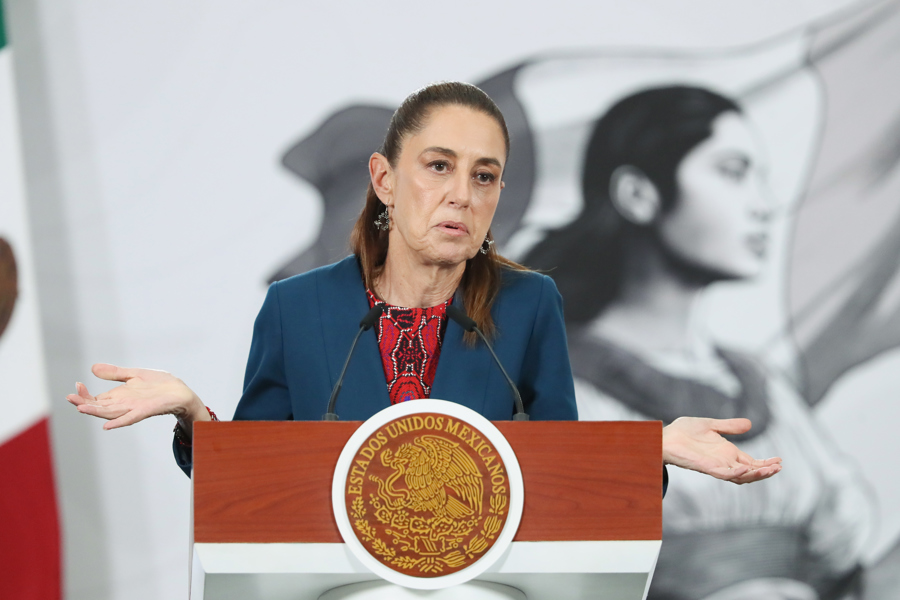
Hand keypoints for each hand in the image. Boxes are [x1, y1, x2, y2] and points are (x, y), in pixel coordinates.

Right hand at [66, 363, 209, 434]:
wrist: (180, 391)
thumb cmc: (159, 384)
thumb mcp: (134, 374)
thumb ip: (115, 373)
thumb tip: (92, 368)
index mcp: (119, 396)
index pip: (96, 399)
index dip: (84, 395)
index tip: (76, 385)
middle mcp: (124, 404)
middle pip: (99, 407)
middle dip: (84, 403)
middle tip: (70, 398)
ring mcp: (134, 408)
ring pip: (110, 413)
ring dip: (96, 412)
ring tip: (81, 409)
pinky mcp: (146, 410)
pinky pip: (130, 418)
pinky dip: (119, 422)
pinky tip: (107, 425)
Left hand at [662, 417, 781, 483]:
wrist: (664, 436)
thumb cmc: (683, 432)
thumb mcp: (711, 425)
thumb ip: (729, 426)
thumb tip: (750, 424)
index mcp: (727, 453)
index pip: (752, 461)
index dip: (766, 463)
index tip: (780, 460)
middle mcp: (724, 461)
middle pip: (750, 471)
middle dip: (765, 470)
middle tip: (779, 467)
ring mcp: (716, 466)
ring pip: (740, 475)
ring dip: (756, 474)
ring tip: (770, 470)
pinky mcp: (706, 467)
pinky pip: (724, 474)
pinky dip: (736, 472)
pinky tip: (747, 468)